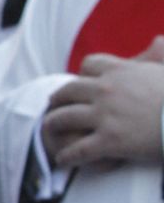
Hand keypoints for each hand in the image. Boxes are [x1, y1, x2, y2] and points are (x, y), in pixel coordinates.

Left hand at [42, 40, 163, 171]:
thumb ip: (157, 54)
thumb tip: (157, 42)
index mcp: (121, 70)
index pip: (89, 65)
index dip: (83, 74)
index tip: (81, 82)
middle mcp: (107, 90)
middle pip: (69, 90)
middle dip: (58, 98)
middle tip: (53, 105)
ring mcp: (105, 116)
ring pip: (65, 118)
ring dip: (53, 124)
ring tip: (49, 130)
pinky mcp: (110, 141)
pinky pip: (79, 149)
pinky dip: (68, 155)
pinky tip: (63, 160)